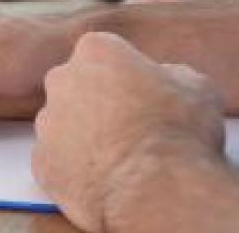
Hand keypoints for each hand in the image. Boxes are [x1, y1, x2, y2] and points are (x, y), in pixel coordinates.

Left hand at [33, 33, 224, 232]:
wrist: (154, 189)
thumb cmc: (178, 132)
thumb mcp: (197, 86)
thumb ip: (170, 75)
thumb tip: (164, 80)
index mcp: (96, 50)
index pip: (106, 53)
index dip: (128, 75)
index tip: (144, 95)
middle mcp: (62, 79)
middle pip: (78, 85)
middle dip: (99, 101)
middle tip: (130, 127)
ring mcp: (47, 122)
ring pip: (63, 123)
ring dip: (85, 136)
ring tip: (121, 158)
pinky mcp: (41, 161)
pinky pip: (57, 159)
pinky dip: (76, 168)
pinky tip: (105, 179)